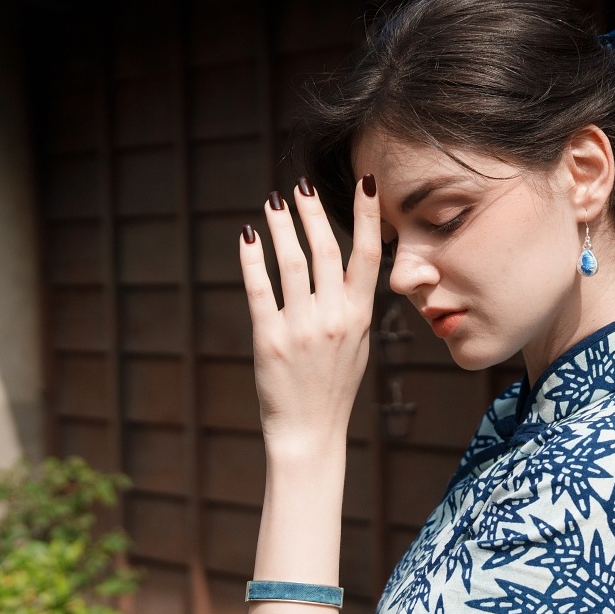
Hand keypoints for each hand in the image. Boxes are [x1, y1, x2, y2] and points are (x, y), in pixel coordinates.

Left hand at [239, 178, 381, 456]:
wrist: (311, 431)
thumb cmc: (335, 387)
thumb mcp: (357, 345)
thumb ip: (353, 306)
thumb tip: (348, 269)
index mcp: (360, 316)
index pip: (367, 255)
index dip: (366, 216)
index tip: (364, 182)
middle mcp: (334, 318)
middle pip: (325, 251)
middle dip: (313, 213)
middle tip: (300, 186)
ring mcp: (301, 328)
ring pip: (291, 263)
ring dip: (281, 227)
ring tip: (273, 203)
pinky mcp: (269, 339)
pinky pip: (259, 290)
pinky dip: (252, 260)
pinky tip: (248, 238)